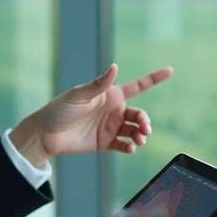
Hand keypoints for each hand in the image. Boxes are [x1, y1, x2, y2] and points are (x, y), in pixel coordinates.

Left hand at [9, 64, 173, 164]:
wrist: (46, 133)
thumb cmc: (60, 109)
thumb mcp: (79, 95)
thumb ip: (98, 85)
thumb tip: (115, 67)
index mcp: (110, 95)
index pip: (138, 85)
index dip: (154, 78)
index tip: (170, 70)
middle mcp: (114, 110)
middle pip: (139, 114)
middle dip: (146, 122)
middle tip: (145, 130)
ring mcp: (111, 127)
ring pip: (135, 131)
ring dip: (140, 136)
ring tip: (138, 140)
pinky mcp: (105, 143)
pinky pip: (123, 145)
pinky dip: (129, 148)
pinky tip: (129, 149)